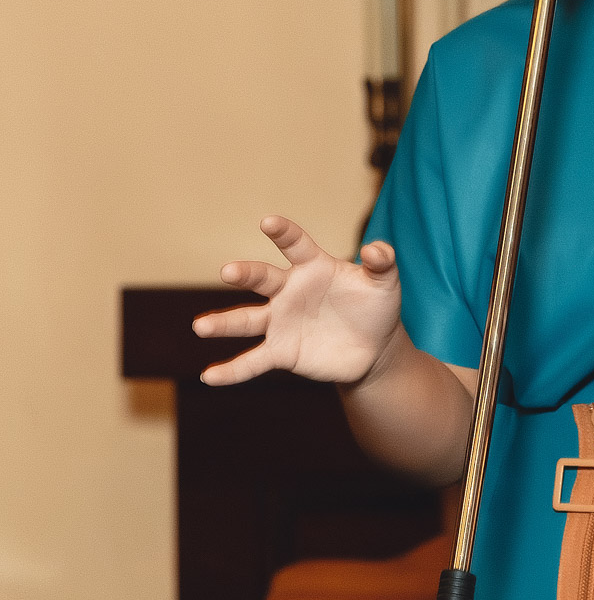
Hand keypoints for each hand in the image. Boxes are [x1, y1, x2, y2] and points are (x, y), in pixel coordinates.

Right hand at [193, 215, 404, 387]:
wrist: (374, 348)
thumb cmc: (376, 307)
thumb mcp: (386, 283)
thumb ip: (382, 263)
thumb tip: (378, 249)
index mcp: (313, 267)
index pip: (295, 246)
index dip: (284, 233)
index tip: (269, 223)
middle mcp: (289, 291)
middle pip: (263, 279)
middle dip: (246, 274)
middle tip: (228, 272)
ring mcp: (281, 322)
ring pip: (247, 320)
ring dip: (223, 323)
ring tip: (200, 326)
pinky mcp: (282, 352)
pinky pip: (253, 361)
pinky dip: (232, 370)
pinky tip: (209, 376)